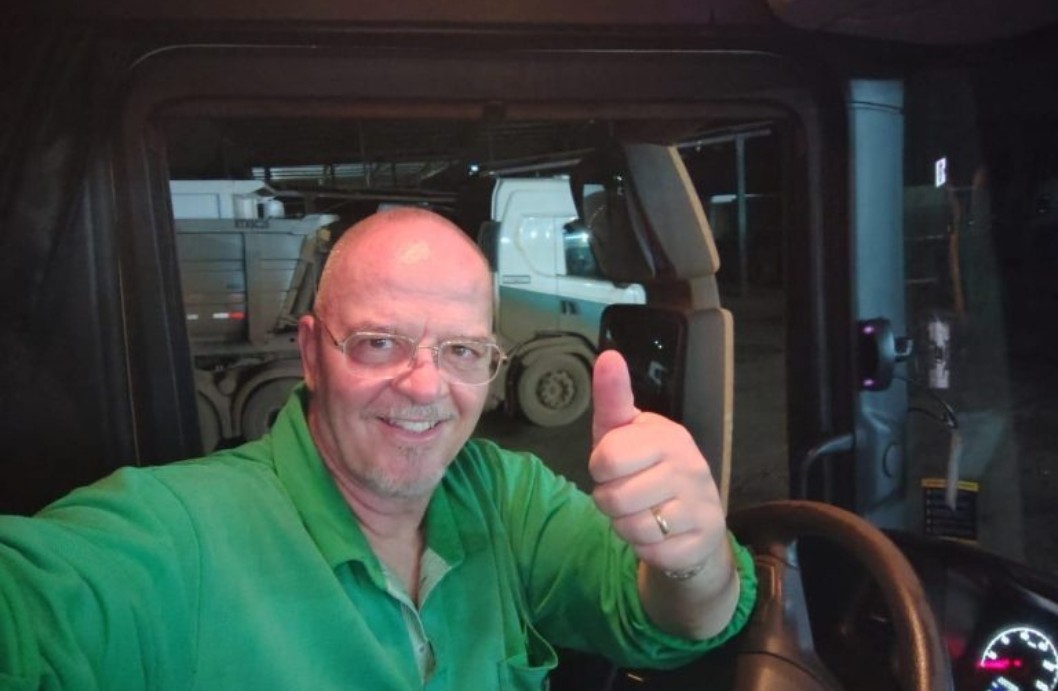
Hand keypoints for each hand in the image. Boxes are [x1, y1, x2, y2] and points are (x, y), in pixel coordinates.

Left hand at [589, 350, 727, 574]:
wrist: (693, 520)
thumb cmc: (647, 469)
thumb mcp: (624, 433)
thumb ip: (613, 398)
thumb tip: (608, 355)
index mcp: (666, 435)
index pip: (606, 458)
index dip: (600, 470)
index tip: (614, 466)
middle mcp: (689, 465)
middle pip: (614, 498)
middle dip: (609, 503)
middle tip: (626, 494)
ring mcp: (701, 502)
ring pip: (633, 527)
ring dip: (625, 527)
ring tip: (640, 513)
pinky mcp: (704, 538)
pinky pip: (652, 552)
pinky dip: (645, 549)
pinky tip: (658, 535)